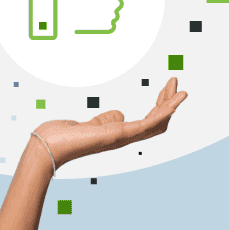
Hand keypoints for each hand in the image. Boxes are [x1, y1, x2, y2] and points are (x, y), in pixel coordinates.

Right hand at [28, 0, 124, 39]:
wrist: (65, 12)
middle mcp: (114, 3)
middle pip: (115, 4)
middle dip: (106, 4)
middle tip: (93, 4)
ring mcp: (110, 15)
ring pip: (113, 15)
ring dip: (106, 14)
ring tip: (94, 12)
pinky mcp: (106, 26)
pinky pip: (110, 25)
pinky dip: (105, 24)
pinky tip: (95, 20)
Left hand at [32, 76, 187, 170]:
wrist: (47, 147)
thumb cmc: (61, 137)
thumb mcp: (88, 124)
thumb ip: (105, 120)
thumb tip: (118, 114)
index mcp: (118, 134)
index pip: (147, 122)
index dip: (158, 106)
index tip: (164, 89)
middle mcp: (124, 138)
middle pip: (157, 122)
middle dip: (167, 102)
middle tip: (174, 82)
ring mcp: (123, 137)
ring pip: (157, 123)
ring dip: (171, 105)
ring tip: (181, 90)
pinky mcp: (119, 134)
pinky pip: (148, 124)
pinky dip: (164, 112)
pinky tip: (173, 101)